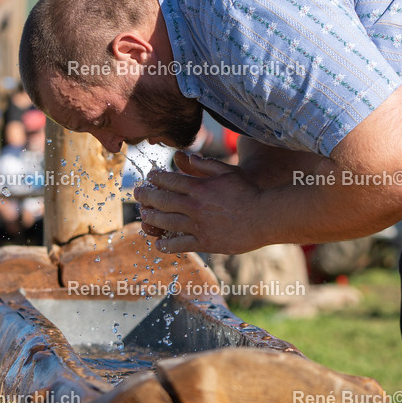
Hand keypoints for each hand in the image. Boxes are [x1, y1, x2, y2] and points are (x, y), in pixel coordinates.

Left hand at [133, 152, 264, 254]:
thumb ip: (207, 165)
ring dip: (151, 219)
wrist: (264, 217)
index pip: (170, 181)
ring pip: (166, 223)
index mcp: (200, 187)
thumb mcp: (229, 172)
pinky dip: (167, 245)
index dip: (156, 178)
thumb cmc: (249, 192)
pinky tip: (158, 244)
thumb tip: (188, 157)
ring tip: (144, 216)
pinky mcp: (205, 243)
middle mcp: (195, 206)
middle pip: (163, 200)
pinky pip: (180, 245)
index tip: (149, 177)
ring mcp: (198, 226)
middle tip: (137, 194)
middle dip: (146, 196)